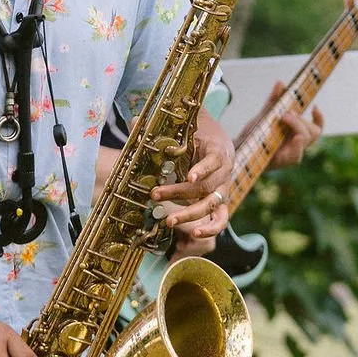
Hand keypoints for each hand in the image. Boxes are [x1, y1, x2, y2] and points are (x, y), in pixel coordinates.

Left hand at [154, 114, 231, 246]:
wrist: (217, 142)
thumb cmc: (198, 135)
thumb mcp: (184, 130)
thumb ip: (161, 130)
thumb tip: (133, 121)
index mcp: (218, 150)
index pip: (213, 161)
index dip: (202, 170)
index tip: (189, 176)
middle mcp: (224, 172)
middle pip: (206, 187)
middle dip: (179, 192)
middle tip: (154, 195)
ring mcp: (224, 189)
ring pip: (211, 205)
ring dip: (190, 214)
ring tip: (169, 221)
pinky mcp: (221, 203)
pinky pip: (221, 219)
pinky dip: (210, 228)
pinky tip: (194, 234)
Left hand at [260, 78, 324, 170]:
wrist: (238, 149)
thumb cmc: (253, 135)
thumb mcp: (263, 116)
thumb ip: (273, 101)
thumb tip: (280, 83)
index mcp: (295, 134)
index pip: (315, 129)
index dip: (319, 119)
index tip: (314, 106)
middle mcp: (295, 145)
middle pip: (313, 133)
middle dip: (302, 119)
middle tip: (286, 113)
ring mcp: (289, 154)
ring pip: (305, 140)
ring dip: (298, 126)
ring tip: (283, 117)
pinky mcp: (281, 162)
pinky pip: (295, 157)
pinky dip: (297, 147)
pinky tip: (294, 138)